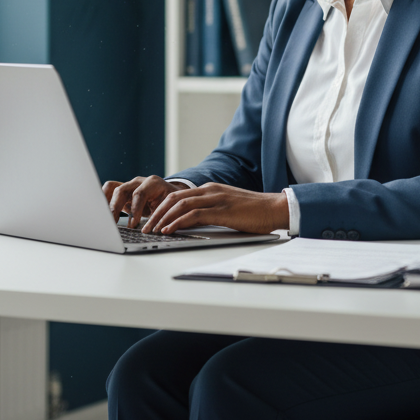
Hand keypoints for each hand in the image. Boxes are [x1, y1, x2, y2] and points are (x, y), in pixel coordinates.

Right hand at [102, 175, 178, 227]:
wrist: (170, 195)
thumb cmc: (170, 203)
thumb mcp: (169, 209)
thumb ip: (159, 217)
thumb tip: (150, 231)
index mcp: (153, 184)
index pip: (139, 194)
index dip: (135, 209)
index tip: (132, 225)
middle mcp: (139, 182)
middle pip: (122, 190)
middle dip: (115, 207)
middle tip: (112, 224)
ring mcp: (129, 185)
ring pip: (112, 188)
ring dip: (106, 203)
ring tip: (103, 218)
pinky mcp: (122, 192)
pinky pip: (109, 191)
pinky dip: (104, 201)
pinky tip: (102, 213)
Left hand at [141, 182, 289, 234]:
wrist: (274, 208)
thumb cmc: (254, 212)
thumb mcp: (227, 208)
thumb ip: (210, 211)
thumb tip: (191, 224)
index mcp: (210, 189)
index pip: (178, 195)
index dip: (161, 207)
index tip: (150, 220)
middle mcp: (210, 190)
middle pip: (174, 198)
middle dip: (156, 213)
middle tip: (145, 226)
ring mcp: (215, 198)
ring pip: (180, 205)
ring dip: (162, 218)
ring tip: (152, 230)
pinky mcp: (221, 210)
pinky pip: (193, 215)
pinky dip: (177, 222)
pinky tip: (169, 230)